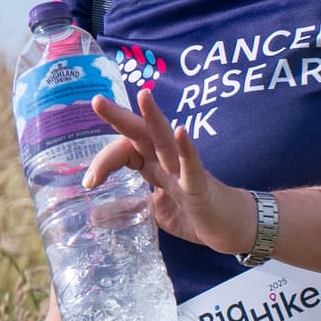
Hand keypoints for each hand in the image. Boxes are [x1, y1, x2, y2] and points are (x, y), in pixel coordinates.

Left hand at [85, 83, 252, 256]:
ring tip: (144, 95)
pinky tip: (182, 131)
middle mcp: (167, 163)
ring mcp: (184, 171)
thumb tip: (95, 216)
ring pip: (166, 140)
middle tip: (97, 101)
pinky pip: (193, 164)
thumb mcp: (155, 214)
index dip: (105, 161)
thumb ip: (129, 209)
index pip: (125, 152)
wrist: (230, 226)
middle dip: (120, 117)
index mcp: (154, 167)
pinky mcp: (201, 185)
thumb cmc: (195, 214)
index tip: (89, 182)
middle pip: (141, 134)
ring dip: (154, 117)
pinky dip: (187, 147)